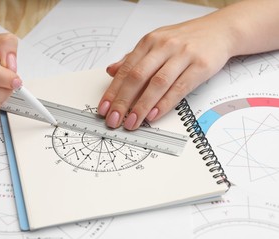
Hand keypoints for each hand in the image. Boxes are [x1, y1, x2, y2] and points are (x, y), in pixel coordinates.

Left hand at [98, 15, 233, 129]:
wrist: (221, 30)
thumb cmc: (186, 39)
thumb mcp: (156, 43)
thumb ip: (133, 58)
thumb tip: (111, 71)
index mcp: (149, 42)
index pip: (126, 70)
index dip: (113, 91)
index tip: (104, 108)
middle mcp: (163, 46)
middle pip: (137, 77)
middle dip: (123, 101)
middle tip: (114, 119)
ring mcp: (183, 55)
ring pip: (157, 84)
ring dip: (142, 106)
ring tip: (132, 122)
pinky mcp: (201, 66)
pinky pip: (179, 88)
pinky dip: (165, 103)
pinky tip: (154, 115)